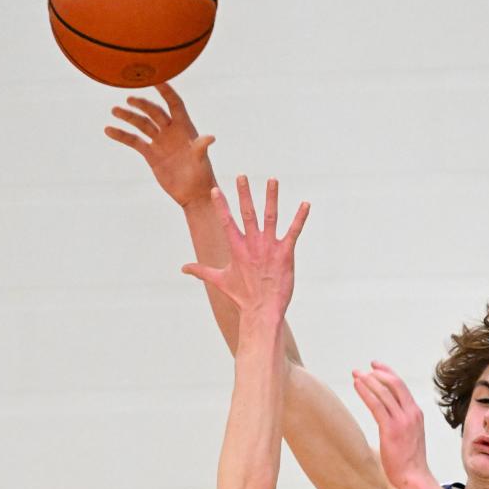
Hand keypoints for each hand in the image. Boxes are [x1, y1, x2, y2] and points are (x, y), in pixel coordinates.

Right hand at [104, 82, 215, 206]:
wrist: (193, 194)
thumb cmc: (202, 176)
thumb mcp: (201, 160)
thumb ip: (201, 147)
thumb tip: (210, 138)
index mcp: (185, 127)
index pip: (174, 103)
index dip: (166, 90)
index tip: (155, 78)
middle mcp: (171, 131)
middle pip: (154, 112)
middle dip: (142, 104)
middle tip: (130, 99)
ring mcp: (159, 141)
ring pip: (142, 124)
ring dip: (128, 117)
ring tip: (115, 110)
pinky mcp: (151, 154)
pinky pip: (134, 141)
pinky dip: (122, 135)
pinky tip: (108, 130)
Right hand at [182, 177, 309, 318]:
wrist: (262, 312)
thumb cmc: (242, 298)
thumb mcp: (219, 281)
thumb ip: (201, 271)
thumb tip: (183, 268)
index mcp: (237, 249)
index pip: (226, 222)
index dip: (221, 205)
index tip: (216, 190)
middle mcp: (252, 245)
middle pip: (248, 213)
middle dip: (244, 194)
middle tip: (242, 176)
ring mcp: (269, 248)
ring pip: (271, 217)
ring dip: (272, 197)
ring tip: (273, 179)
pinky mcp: (285, 254)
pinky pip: (294, 232)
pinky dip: (300, 218)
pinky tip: (305, 204)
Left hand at [352, 363, 431, 488]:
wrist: (413, 476)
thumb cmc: (409, 460)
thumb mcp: (410, 435)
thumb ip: (402, 422)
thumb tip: (388, 417)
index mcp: (416, 413)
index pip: (401, 387)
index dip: (388, 373)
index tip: (376, 367)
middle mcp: (411, 413)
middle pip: (394, 384)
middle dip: (377, 373)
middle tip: (362, 369)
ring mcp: (402, 420)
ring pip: (384, 392)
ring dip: (368, 380)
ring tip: (356, 375)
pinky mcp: (391, 429)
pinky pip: (376, 404)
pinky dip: (366, 392)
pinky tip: (357, 385)